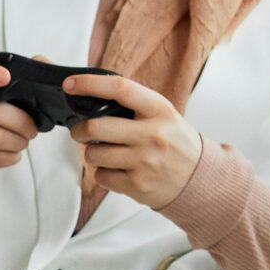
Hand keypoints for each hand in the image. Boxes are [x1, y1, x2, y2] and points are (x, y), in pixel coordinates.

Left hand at [63, 73, 203, 209]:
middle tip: (80, 131)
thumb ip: (133, 105)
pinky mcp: (137, 185)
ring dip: (93, 153)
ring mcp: (144, 161)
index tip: (70, 84)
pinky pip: (101, 176)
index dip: (90, 84)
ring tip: (108, 153)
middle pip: (96, 127)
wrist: (198, 178)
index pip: (120, 89)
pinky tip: (119, 170)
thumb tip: (91, 97)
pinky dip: (104, 173)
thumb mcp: (164, 115)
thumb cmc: (175, 142)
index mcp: (159, 110)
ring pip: (93, 154)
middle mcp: (152, 134)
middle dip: (79, 129)